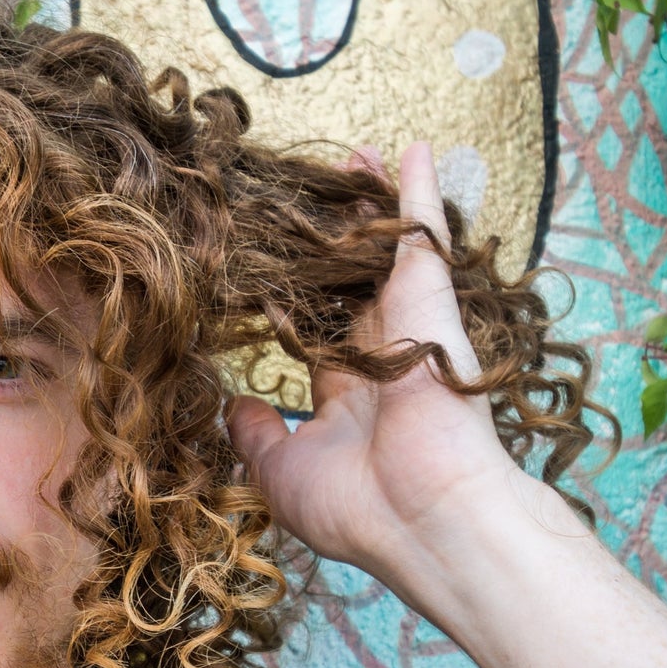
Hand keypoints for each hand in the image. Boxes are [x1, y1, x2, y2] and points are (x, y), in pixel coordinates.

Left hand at [225, 142, 538, 580]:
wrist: (427, 518)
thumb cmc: (358, 508)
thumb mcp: (281, 472)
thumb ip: (255, 435)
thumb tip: (235, 406)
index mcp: (348, 394)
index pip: (316, 330)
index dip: (293, 299)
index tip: (269, 269)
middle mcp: (380, 355)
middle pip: (351, 281)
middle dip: (335, 241)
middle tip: (314, 197)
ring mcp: (409, 326)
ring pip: (384, 251)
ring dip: (371, 204)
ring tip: (354, 156)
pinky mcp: (431, 303)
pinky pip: (425, 237)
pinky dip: (420, 193)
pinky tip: (415, 149)